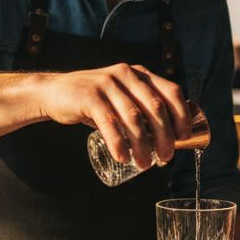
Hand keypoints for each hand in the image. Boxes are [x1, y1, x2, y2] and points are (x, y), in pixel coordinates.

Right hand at [39, 63, 189, 169]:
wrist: (54, 92)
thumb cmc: (93, 101)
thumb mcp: (120, 98)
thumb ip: (140, 110)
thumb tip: (166, 141)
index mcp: (139, 74)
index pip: (171, 91)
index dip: (182, 115)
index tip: (184, 137)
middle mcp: (126, 74)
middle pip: (155, 107)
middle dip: (165, 136)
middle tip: (166, 157)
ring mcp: (108, 84)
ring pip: (134, 118)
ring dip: (143, 145)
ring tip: (145, 164)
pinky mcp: (90, 96)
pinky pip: (109, 122)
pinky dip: (118, 143)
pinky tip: (122, 158)